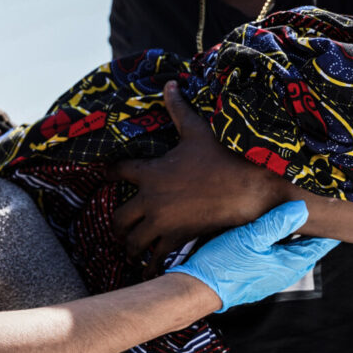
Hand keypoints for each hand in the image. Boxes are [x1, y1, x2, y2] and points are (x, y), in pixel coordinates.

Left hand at [109, 81, 287, 274]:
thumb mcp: (197, 131)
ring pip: (133, 240)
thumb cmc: (221, 158)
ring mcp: (163, 222)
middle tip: (117, 225)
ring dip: (129, 244)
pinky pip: (156, 256)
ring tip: (129, 247)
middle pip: (119, 217)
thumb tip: (170, 84)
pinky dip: (150, 263)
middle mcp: (151, 200)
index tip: (105, 174)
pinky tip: (148, 268)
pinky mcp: (178, 238)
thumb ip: (179, 109)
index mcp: (151, 173)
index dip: (110, 172)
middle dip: (116, 222)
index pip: (119, 171)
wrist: (247, 189)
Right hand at [167, 201, 338, 311]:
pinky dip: (278, 246)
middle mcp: (281, 274)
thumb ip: (277, 222)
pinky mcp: (254, 278)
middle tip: (315, 215)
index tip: (336, 219)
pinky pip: (273, 260)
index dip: (327, 233)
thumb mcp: (251, 236)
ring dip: (293, 240)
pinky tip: (266, 236)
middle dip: (311, 234)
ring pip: (288, 256)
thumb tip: (302, 209)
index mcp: (287, 265)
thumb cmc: (223, 263)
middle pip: (304, 252)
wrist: (198, 288)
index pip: (316, 247)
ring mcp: (267, 278)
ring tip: (292, 221)